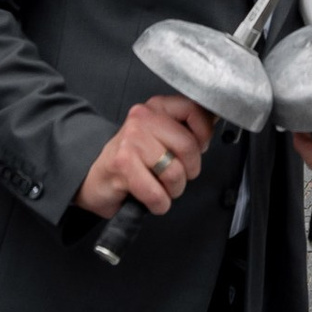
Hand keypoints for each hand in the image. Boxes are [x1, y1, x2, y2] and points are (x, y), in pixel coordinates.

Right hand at [76, 90, 214, 219]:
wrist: (95, 178)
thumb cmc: (132, 160)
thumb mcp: (160, 135)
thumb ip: (186, 127)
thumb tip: (216, 119)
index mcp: (156, 107)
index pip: (195, 110)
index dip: (204, 135)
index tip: (199, 148)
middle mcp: (142, 119)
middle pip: (188, 146)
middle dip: (189, 171)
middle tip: (176, 176)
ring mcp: (131, 141)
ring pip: (174, 172)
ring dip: (172, 190)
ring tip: (160, 186)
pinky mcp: (122, 165)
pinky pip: (157, 194)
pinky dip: (159, 204)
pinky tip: (150, 198)